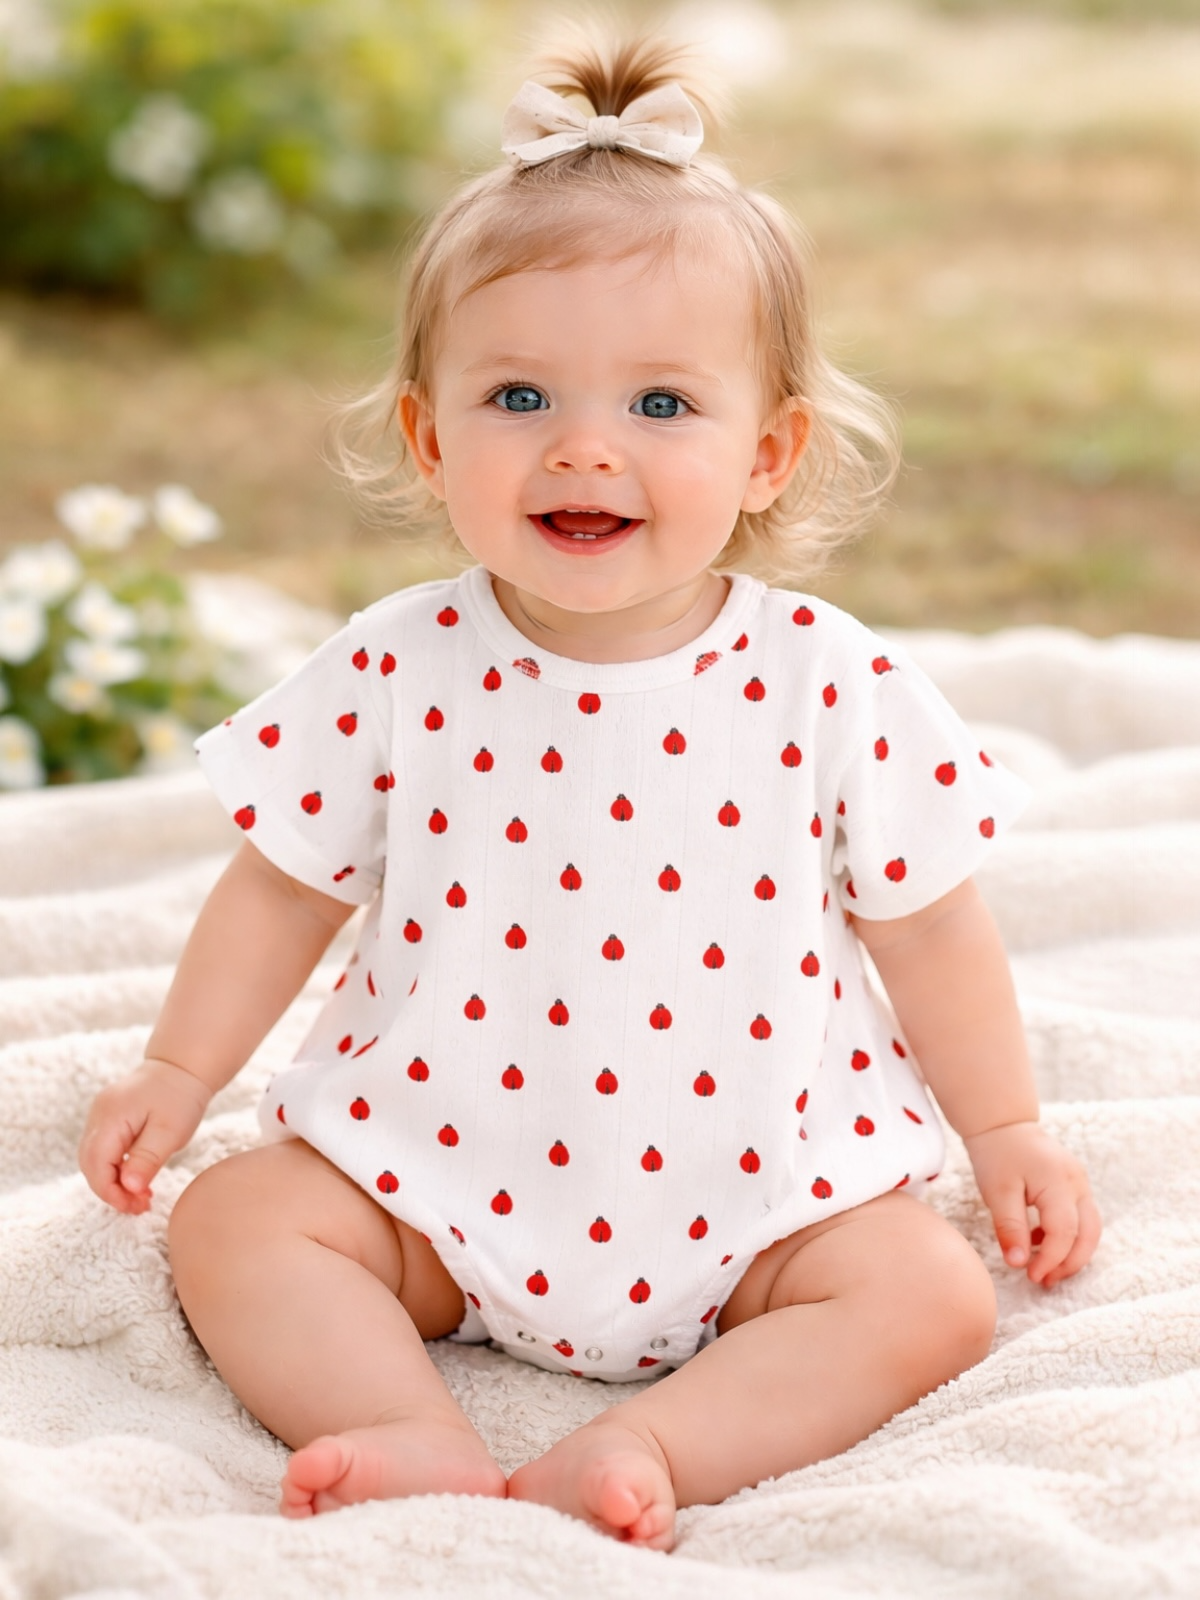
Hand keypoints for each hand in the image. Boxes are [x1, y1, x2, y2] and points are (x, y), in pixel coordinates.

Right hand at [78, 1058, 212, 1213]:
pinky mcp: (109, 1119)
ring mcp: (101, 1116)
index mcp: (111, 1117)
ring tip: (142, 1198)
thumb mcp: (170, 1131)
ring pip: (95, 1160)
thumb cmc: (180, 1096)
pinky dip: (117, 1169)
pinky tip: (138, 1180)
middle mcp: (99, 1116)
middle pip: (90, 1165)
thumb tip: (128, 1189)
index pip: (96, 1164)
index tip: (135, 1207)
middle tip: (140, 1206)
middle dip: (112, 1191)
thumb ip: (147, 1160)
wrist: (183, 1066)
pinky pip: (104, 1150)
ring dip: (114, 1182)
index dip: (110, 1192)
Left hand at [963, 1120, 1101, 1288]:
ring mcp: (1080, 1184)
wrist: (1002, 1124)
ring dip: (1071, 1253)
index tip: (1031, 1276)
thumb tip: (1018, 1263)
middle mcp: (1078, 1184)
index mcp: (1058, 1182)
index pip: (1064, 1232)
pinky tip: (1037, 1242)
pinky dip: (1066, 1237)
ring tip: (1043, 1270)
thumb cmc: (997, 1154)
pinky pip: (1080, 1218)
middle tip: (1043, 1280)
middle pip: (1089, 1235)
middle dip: (1069, 1263)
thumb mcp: (997, 1192)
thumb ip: (1010, 1228)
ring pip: (1090, 1229)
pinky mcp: (1075, 1186)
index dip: (1051, 1260)